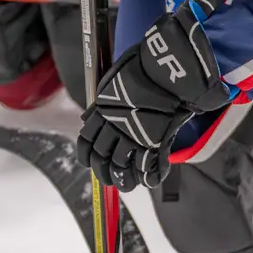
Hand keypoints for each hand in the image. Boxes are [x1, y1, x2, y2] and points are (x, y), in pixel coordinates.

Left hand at [76, 9, 232, 190]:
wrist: (166, 68)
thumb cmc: (143, 68)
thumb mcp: (114, 81)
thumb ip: (104, 101)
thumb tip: (90, 116)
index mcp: (102, 112)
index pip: (87, 143)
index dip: (87, 156)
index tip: (91, 162)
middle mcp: (115, 128)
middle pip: (102, 159)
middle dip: (105, 173)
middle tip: (110, 179)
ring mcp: (135, 136)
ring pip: (122, 167)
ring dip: (125, 180)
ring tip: (129, 184)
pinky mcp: (155, 141)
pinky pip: (150, 166)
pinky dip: (151, 176)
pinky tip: (152, 179)